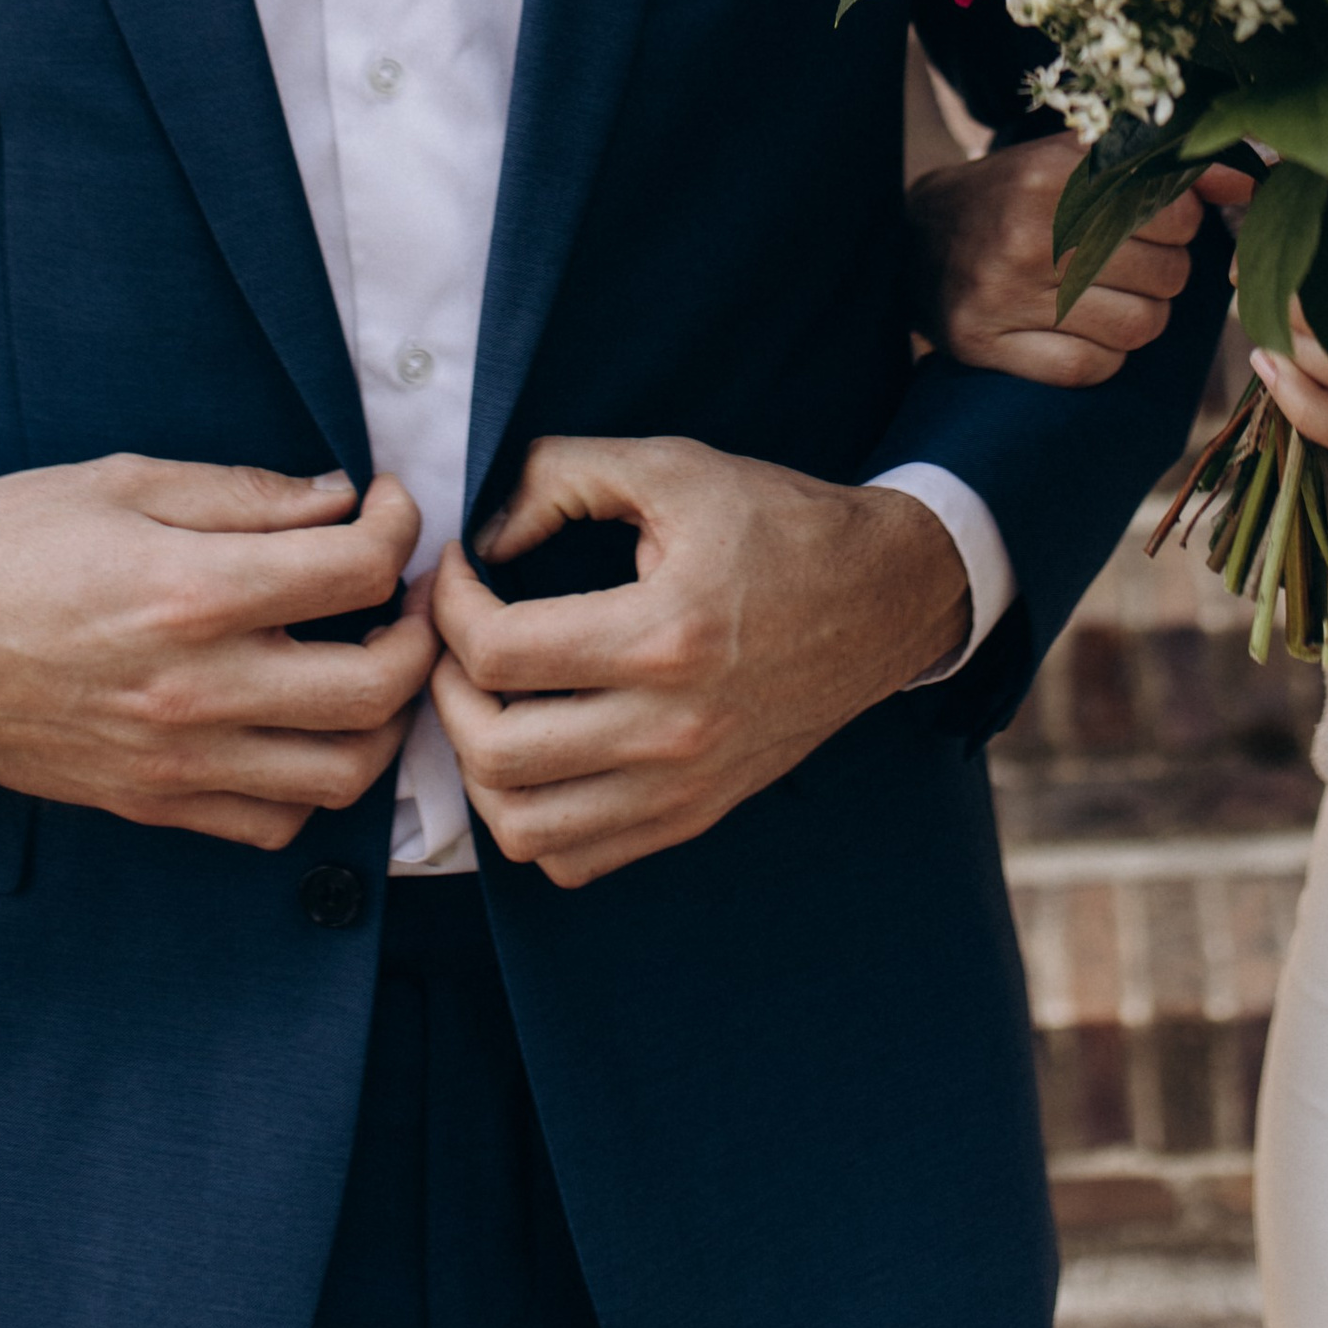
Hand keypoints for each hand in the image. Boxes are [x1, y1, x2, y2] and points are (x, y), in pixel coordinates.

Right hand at [0, 457, 434, 849]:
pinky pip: (272, 823)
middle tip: (409, 591)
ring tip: (370, 661)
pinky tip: (304, 725)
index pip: (358, 572)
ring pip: (342, 774)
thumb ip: (244, 494)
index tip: (388, 507)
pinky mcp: (148, 804)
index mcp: (191, 592)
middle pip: (378, 687)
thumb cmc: (4, 543)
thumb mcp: (125, 481)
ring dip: (383, 718)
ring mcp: (174, 761)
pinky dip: (313, 782)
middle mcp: (195, 689)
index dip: (400, 528)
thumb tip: (338, 501)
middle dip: (421, 632)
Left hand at [430, 434, 968, 888]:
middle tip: (449, 642)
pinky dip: (533, 820)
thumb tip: (484, 533)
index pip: (500, 653)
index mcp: (665, 634)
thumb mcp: (674, 467)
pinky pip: (576, 859)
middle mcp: (672, 728)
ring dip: (477, 768)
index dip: (448, 606)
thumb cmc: (778, 524)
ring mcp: (684, 785)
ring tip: (483, 704)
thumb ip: (562, 476)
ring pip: (525, 828)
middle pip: (496, 754)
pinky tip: (537, 753)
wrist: (884, 597)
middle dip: (443, 692)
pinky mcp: (695, 813)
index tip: (456, 571)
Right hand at [907, 139, 1242, 385]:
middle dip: (1165, 273)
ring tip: (1112, 298)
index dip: (1183, 225)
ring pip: (1138, 329)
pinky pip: (1090, 369)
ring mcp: (1006, 294)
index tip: (1160, 224)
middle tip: (1135, 263)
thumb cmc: (1016, 194)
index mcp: (1054, 175)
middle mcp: (1029, 233)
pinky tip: (1084, 332)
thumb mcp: (1076, 161)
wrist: (915, 239)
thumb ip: (1158, 164)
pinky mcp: (988, 345)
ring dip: (1140, 319)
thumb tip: (1247, 180)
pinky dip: (1104, 358)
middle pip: (1166, 276)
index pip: (1175, 215)